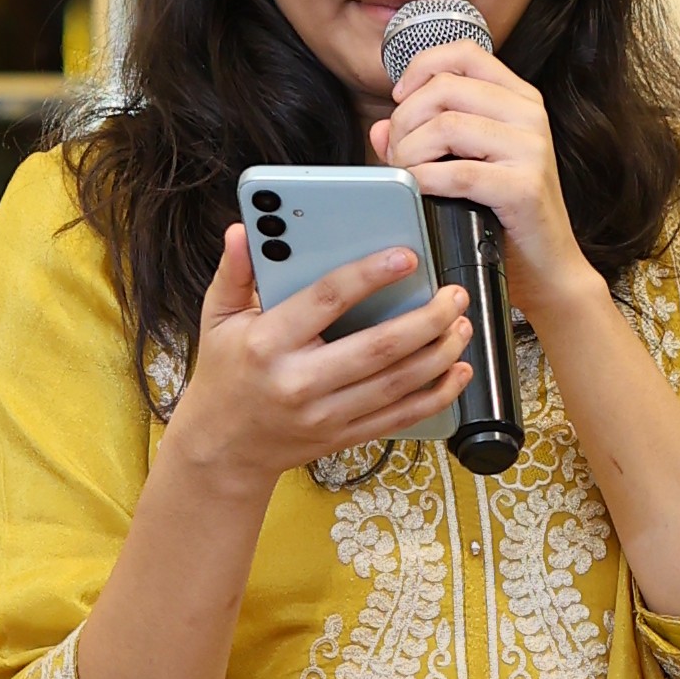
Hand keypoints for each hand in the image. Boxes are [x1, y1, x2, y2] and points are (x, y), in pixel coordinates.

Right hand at [170, 224, 471, 498]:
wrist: (224, 447)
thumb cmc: (225, 375)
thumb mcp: (217, 319)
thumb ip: (234, 273)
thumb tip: (243, 231)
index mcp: (269, 343)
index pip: (327, 301)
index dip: (370, 276)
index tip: (405, 257)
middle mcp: (301, 381)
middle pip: (379, 348)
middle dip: (427, 319)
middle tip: (453, 295)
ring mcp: (326, 414)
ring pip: (398, 383)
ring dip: (440, 353)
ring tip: (462, 325)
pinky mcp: (344, 434)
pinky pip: (400, 416)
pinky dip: (437, 395)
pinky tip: (458, 372)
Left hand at [373, 37, 582, 332]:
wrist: (547, 268)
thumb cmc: (503, 215)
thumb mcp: (466, 164)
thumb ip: (423, 139)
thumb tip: (380, 128)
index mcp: (520, 99)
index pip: (464, 53)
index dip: (421, 68)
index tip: (400, 99)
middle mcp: (530, 115)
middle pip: (444, 89)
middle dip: (405, 119)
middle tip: (398, 153)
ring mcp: (531, 149)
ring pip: (445, 126)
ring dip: (410, 152)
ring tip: (408, 176)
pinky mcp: (524, 187)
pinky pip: (456, 172)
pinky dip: (425, 181)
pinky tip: (419, 192)